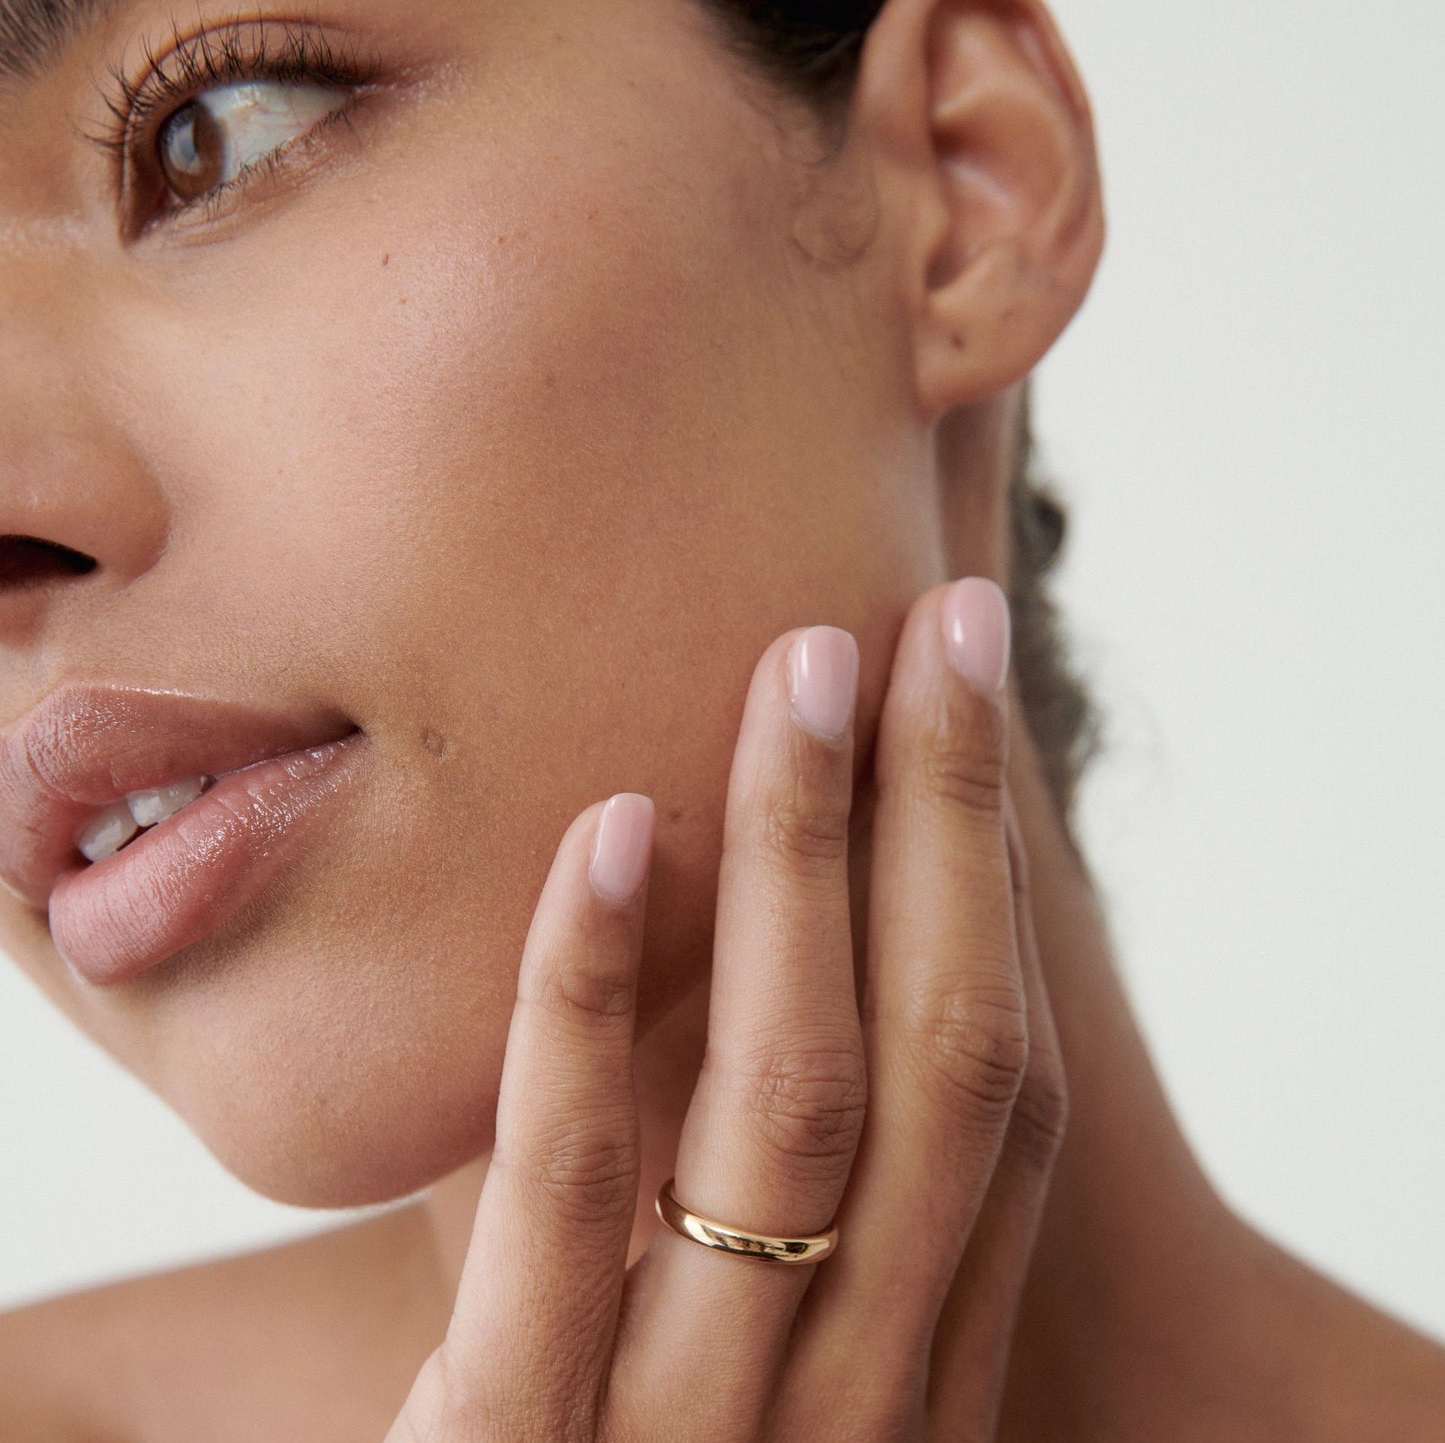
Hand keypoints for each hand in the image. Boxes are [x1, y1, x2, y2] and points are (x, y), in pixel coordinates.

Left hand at [383, 576, 1066, 1440]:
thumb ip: (759, 1213)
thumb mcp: (737, 1371)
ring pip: (791, 1105)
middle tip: (930, 625)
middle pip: (933, 1064)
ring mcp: (701, 1436)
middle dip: (945, 828)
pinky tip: (608, 833)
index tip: (971, 702)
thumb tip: (740, 953)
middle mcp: (850, 1400)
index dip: (994, 885)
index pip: (997, 1097)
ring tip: (800, 669)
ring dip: (806, 866)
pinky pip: (573, 1199)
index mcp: (911, 1373)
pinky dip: (595, 1004)